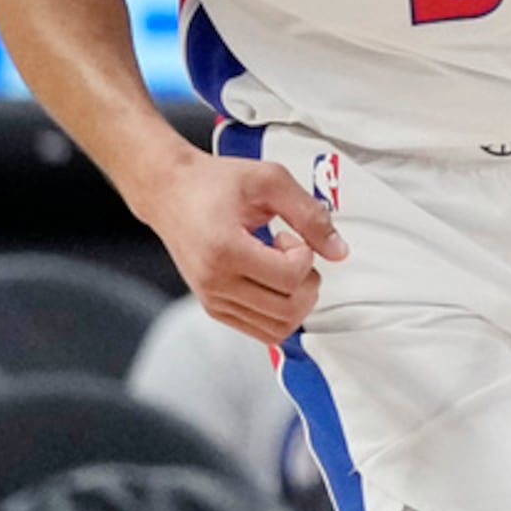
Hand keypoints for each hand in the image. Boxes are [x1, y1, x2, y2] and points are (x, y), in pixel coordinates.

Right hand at [136, 150, 348, 345]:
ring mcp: (213, 300)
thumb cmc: (213, 182)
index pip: (290, 278)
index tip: (289, 235)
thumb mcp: (270, 181)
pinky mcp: (215, 308)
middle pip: (288, 310)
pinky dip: (280, 310)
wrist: (170, 192)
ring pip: (277, 328)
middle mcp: (215, 283)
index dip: (305, 255)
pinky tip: (270, 278)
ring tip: (281, 266)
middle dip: (307, 281)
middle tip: (293, 252)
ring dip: (295, 299)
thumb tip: (339, 250)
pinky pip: (262, 329)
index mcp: (225, 250)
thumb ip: (309, 214)